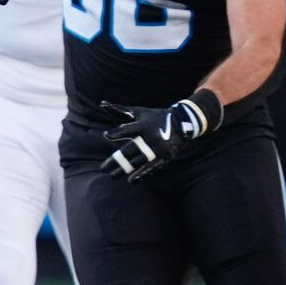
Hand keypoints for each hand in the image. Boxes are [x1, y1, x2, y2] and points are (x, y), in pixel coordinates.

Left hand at [100, 95, 216, 180]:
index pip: (128, 129)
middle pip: (132, 150)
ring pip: (140, 161)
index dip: (117, 133)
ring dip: (126, 169)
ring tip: (112, 176)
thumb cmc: (154, 117)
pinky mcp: (166, 156)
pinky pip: (152, 167)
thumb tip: (101, 104)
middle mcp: (151, 137)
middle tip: (103, 168)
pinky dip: (142, 174)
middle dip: (117, 160)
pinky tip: (132, 180)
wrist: (184, 122)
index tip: (106, 136)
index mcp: (143, 125)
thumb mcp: (139, 112)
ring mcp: (159, 148)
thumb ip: (120, 110)